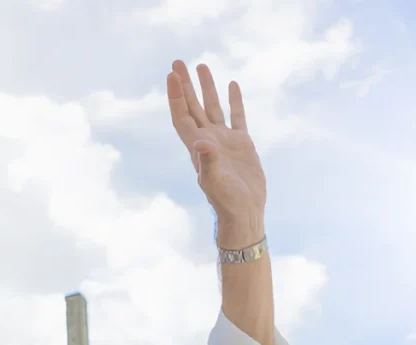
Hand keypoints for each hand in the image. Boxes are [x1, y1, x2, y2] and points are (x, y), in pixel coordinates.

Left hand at [167, 60, 265, 247]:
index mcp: (197, 147)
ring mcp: (224, 141)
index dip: (175, 96)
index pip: (182, 116)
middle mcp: (207, 140)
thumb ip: (208, 161)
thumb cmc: (226, 201)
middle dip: (184, 86)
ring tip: (202, 66)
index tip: (172, 74)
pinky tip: (232, 85)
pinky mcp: (242, 144)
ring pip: (212, 108)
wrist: (244, 212)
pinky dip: (234, 101)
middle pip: (193, 107)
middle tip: (177, 62)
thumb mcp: (215, 181)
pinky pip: (237, 116)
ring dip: (206, 88)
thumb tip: (202, 142)